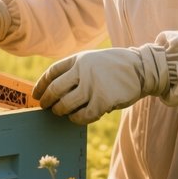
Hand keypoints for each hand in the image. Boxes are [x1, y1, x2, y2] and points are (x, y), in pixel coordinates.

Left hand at [32, 46, 166, 124]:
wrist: (141, 68)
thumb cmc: (115, 66)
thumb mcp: (93, 60)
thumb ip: (77, 71)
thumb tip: (56, 94)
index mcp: (78, 59)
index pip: (52, 72)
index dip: (41, 85)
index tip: (36, 94)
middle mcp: (82, 71)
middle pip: (55, 89)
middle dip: (47, 101)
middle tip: (45, 107)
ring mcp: (92, 85)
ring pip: (66, 104)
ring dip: (60, 111)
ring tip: (61, 112)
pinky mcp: (102, 101)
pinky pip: (82, 115)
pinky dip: (76, 119)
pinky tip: (76, 118)